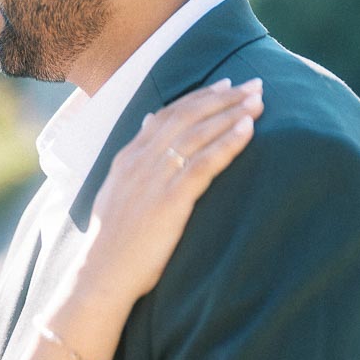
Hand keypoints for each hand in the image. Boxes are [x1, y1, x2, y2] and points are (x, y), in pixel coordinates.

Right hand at [84, 77, 263, 303]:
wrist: (101, 273)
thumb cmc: (113, 242)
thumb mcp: (117, 194)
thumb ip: (134, 162)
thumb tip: (149, 126)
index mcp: (127, 159)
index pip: (166, 115)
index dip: (198, 98)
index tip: (224, 86)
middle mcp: (140, 161)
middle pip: (186, 117)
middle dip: (222, 98)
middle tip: (253, 85)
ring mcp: (154, 179)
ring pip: (197, 133)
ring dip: (231, 113)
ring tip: (258, 102)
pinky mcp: (170, 200)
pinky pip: (204, 163)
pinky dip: (227, 142)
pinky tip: (248, 129)